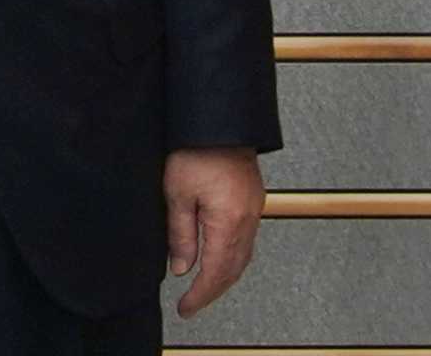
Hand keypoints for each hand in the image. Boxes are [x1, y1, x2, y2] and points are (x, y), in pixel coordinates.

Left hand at [164, 146, 263, 316]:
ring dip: (225, 277)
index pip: (215, 273)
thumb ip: (181, 235)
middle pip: (233, 270)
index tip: (186, 308)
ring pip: (243, 257)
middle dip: (212, 291)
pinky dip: (233, 258)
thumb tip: (182, 268)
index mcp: (228, 223)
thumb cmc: (196, 150)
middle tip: (192, 304)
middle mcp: (247, 221)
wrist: (219, 121)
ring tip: (205, 287)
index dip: (200, 295)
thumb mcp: (177, 194)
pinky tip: (221, 258)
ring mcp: (253, 211)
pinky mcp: (253, 201)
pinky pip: (247, 241)